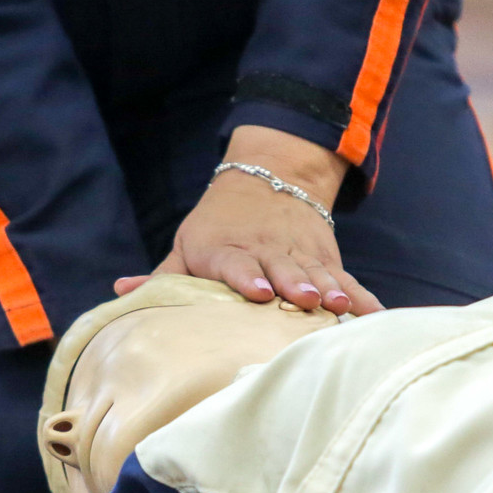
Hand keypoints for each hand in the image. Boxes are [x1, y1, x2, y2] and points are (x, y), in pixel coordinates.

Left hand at [115, 126, 382, 315]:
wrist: (271, 177)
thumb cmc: (218, 225)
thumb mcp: (187, 245)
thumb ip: (161, 276)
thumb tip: (120, 293)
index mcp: (226, 249)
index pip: (235, 263)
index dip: (246, 277)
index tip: (257, 292)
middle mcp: (266, 250)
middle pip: (281, 268)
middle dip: (293, 284)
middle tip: (303, 300)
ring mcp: (299, 254)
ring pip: (316, 273)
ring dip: (329, 290)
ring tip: (340, 307)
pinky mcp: (325, 259)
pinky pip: (344, 279)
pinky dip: (360, 296)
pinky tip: (372, 316)